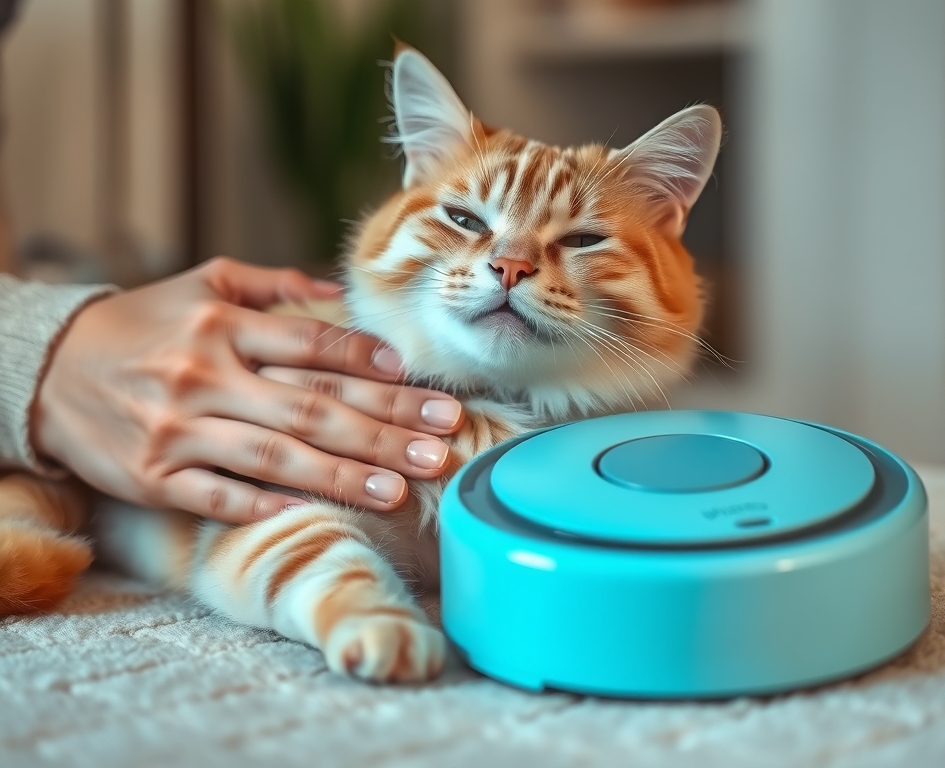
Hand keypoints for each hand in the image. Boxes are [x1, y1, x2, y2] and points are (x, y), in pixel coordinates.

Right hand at [31, 257, 462, 522]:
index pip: (309, 344)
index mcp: (219, 324)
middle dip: (384, 426)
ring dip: (344, 474)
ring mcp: (177, 430)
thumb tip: (335, 290)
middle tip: (441, 442)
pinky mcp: (152, 477)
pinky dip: (264, 503)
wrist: (49, 370)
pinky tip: (315, 509)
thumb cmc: (143, 325)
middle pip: (311, 405)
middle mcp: (202, 374)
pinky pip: (217, 496)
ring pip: (275, 456)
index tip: (414, 377)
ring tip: (401, 488)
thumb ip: (269, 285)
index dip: (365, 360)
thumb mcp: (199, 284)